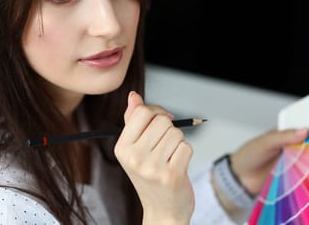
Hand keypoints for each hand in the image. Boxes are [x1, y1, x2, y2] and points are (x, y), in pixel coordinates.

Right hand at [114, 91, 194, 224]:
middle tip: (164, 146)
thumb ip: (134, 121)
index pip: (142, 112)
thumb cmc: (150, 176)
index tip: (160, 121)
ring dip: (178, 142)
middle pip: (162, 120)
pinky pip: (186, 147)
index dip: (155, 112)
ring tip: (170, 157)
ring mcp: (152, 168)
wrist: (163, 211)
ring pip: (176, 133)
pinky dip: (185, 154)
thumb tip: (133, 96)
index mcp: (122, 148)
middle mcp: (134, 158)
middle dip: (169, 129)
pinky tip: (177, 165)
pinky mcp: (172, 175)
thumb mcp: (135, 149)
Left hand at [230, 128, 308, 194]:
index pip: (305, 129)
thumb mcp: (265, 142)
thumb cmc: (250, 155)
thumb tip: (305, 131)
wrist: (240, 178)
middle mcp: (293, 147)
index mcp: (286, 134)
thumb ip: (284, 137)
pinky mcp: (296, 177)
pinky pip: (308, 175)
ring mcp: (295, 162)